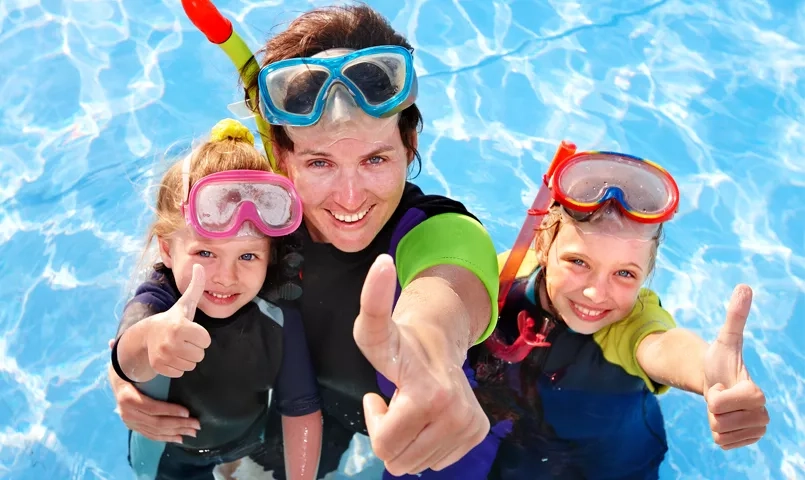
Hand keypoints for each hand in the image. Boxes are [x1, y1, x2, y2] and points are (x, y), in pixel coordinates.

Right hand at [108, 364, 200, 442]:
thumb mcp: (135, 365)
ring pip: (155, 431)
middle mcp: (127, 413)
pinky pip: (151, 435)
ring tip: (193, 432)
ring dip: (176, 432)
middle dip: (179, 424)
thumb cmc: (131, 370)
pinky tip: (179, 438)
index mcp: (127, 398)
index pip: (152, 407)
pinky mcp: (134, 427)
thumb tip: (145, 351)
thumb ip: (146, 363)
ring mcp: (130, 422)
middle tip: (197, 424)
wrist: (117, 380)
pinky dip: (166, 438)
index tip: (187, 412)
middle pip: (156, 422)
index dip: (170, 411)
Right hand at [146, 264, 211, 377]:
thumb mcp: (185, 303)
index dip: (201, 336)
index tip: (190, 330)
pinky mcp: (159, 367)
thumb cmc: (174, 319)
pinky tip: (171, 355)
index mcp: (180, 326)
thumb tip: (199, 265)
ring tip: (178, 347)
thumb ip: (196, 286)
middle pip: (200, 354)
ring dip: (187, 357)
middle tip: (184, 339)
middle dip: (195, 348)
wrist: (148, 334)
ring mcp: (163, 356)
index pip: (206, 341)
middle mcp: (171, 342)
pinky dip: (178, 366)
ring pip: (191, 365)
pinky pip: (181, 372)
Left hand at [354, 254, 488, 475]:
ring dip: (407, 437)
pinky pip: (437, 461)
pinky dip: (427, 442)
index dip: (374, 420)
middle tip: (395, 399)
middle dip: (389, 432)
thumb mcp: (374, 329)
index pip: (385, 444)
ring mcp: (469, 425)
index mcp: (428, 394)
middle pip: (398, 459)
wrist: (441, 338)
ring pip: (416, 464)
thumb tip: (382, 261)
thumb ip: (372, 302)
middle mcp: (454, 413)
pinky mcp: (477, 431)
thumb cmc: (400, 339)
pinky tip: (427, 413)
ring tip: (411, 403)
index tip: (378, 393)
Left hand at [703, 284, 768, 448]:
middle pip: (718, 421)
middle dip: (712, 407)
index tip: (722, 384)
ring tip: (723, 406)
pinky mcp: (745, 443)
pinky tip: (725, 418)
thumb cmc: (721, 361)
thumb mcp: (725, 339)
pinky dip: (716, 432)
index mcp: (757, 394)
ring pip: (719, 433)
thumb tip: (744, 286)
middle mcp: (763, 416)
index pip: (717, 404)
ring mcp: (756, 432)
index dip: (712, 395)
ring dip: (714, 419)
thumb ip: (735, 316)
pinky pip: (720, 443)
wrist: (718, 381)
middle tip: (721, 395)